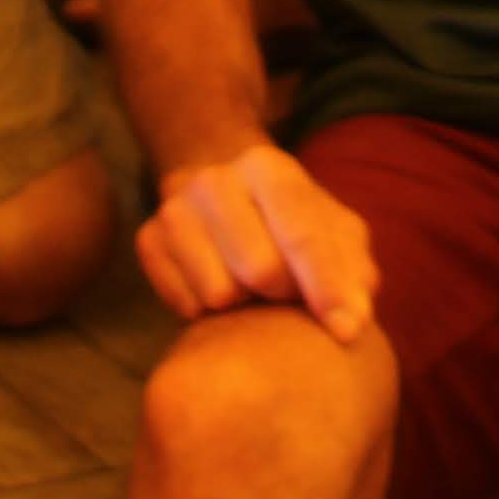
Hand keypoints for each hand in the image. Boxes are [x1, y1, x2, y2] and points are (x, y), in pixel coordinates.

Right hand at [137, 143, 377, 340]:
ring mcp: (174, 208)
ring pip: (220, 293)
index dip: (329, 286)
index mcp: (268, 166)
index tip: (348, 332)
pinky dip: (209, 313)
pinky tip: (220, 286)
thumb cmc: (291, 224)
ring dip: (245, 305)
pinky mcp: (147, 240)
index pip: (303, 232)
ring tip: (252, 288)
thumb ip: (351, 269)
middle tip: (286, 291)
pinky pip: (186, 305)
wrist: (224, 200)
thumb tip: (351, 320)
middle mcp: (214, 179)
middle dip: (284, 294)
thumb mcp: (334, 233)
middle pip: (261, 270)